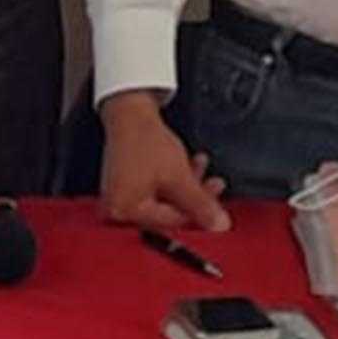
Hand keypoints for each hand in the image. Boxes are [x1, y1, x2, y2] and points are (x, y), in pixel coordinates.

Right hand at [96, 92, 227, 232]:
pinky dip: (173, 181)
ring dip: (187, 185)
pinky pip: (154, 190)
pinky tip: (188, 166)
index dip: (198, 214)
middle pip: (167, 212)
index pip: (170, 223)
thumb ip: (201, 205)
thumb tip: (219, 226)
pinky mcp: (124, 187)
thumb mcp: (180, 177)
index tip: (218, 207)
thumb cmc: (146, 141)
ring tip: (201, 167)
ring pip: (164, 200)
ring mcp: (120, 198)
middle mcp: (118, 209)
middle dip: (194, 196)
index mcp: (125, 211)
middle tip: (214, 185)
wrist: (130, 113)